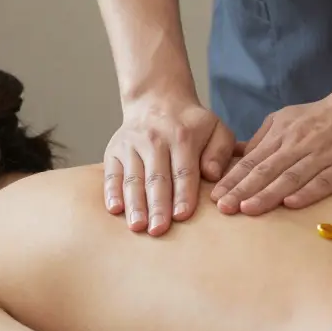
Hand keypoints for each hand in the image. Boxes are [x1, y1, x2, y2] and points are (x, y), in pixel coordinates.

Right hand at [104, 96, 235, 235]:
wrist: (157, 100)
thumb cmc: (191, 124)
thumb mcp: (215, 128)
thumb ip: (220, 151)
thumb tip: (213, 174)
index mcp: (182, 136)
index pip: (183, 170)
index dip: (183, 194)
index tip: (182, 216)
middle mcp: (154, 139)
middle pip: (156, 178)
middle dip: (157, 205)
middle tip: (158, 230)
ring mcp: (131, 145)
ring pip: (133, 178)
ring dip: (135, 204)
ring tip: (137, 226)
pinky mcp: (114, 150)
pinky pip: (111, 173)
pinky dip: (111, 191)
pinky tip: (115, 209)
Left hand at [210, 95, 331, 215]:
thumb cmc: (321, 118)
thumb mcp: (286, 120)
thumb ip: (262, 139)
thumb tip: (234, 155)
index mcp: (282, 134)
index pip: (252, 161)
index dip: (232, 179)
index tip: (214, 197)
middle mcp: (299, 144)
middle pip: (266, 170)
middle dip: (242, 190)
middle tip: (223, 208)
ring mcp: (322, 155)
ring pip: (291, 176)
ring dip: (269, 194)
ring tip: (248, 209)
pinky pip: (324, 180)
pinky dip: (307, 192)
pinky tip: (292, 204)